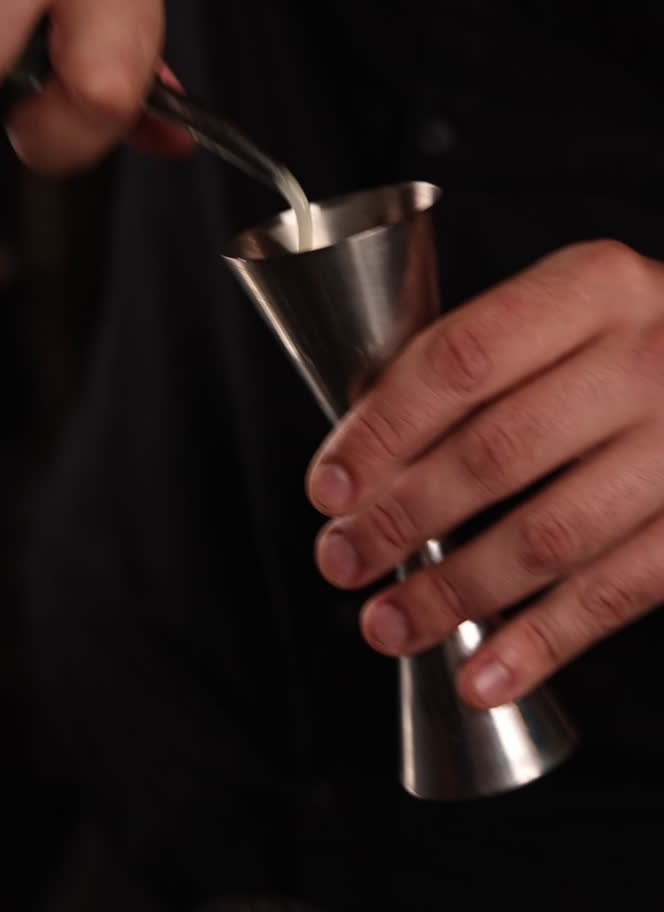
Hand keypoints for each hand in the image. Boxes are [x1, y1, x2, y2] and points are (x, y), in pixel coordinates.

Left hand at [307, 240, 663, 707]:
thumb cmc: (641, 341)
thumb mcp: (574, 310)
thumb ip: (482, 359)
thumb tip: (367, 450)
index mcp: (594, 287)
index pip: (461, 360)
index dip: (383, 431)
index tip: (330, 485)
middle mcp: (645, 358)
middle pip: (495, 452)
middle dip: (401, 518)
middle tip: (343, 557)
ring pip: (548, 535)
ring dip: (453, 591)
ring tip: (388, 622)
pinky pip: (615, 594)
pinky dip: (540, 645)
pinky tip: (483, 674)